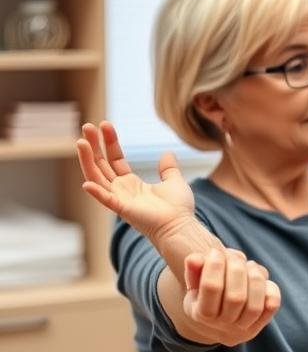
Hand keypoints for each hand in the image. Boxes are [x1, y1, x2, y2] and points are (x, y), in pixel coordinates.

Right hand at [76, 121, 194, 242]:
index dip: (110, 142)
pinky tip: (87, 182)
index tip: (105, 125)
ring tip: (81, 142)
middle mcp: (121, 190)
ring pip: (97, 177)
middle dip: (94, 146)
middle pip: (101, 165)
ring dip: (88, 160)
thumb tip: (167, 153)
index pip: (114, 159)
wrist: (181, 226)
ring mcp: (119, 199)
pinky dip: (96, 192)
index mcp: (131, 184)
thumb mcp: (174, 181)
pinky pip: (105, 200)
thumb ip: (168, 168)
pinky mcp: (122, 209)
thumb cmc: (178, 208)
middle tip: (87, 126)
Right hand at [181, 249, 280, 345]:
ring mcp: (243, 328)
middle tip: (234, 256)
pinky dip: (270, 289)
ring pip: (255, 306)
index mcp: (200, 314)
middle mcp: (223, 326)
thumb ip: (194, 270)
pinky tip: (260, 277)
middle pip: (236, 297)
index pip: (212, 288)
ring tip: (249, 265)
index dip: (215, 265)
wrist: (218, 320)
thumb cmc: (205, 294)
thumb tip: (194, 259)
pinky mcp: (261, 325)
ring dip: (255, 278)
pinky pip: (272, 306)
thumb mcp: (195, 283)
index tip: (215, 252)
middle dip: (237, 270)